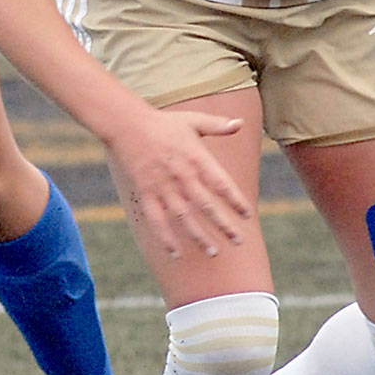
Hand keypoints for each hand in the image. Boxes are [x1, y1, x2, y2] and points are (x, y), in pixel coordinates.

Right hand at [106, 107, 253, 259]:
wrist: (127, 124)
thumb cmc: (163, 123)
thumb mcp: (193, 121)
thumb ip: (218, 125)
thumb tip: (240, 123)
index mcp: (197, 158)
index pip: (221, 184)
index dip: (236, 201)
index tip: (248, 215)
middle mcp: (182, 176)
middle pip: (207, 206)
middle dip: (224, 225)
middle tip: (239, 241)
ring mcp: (163, 187)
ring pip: (185, 217)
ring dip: (199, 236)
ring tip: (213, 252)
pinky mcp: (146, 193)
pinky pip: (157, 220)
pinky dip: (166, 238)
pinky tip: (176, 253)